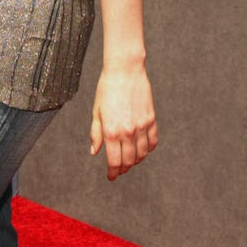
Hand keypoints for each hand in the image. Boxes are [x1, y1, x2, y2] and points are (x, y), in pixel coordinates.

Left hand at [90, 62, 157, 180]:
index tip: (111, 176)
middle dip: (124, 169)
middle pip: (129, 160)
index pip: (114, 161)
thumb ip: (95, 134)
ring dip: (136, 160)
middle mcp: (127, 131)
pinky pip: (153, 141)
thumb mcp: (96, 112)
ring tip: (130, 160)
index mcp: (111, 131)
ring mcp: (141, 126)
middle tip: (119, 170)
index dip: (113, 172)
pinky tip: (143, 149)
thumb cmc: (107, 89)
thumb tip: (94, 152)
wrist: (125, 71)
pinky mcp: (151, 119)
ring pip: (142, 153)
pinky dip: (148, 149)